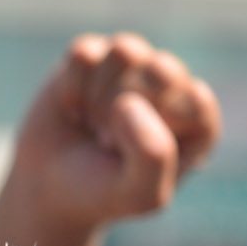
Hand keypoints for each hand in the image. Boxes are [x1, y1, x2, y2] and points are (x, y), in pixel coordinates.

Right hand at [0, 33, 219, 245]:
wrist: (47, 191)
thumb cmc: (101, 194)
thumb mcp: (139, 194)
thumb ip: (154, 155)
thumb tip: (128, 101)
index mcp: (199, 121)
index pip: (194, 101)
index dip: (152, 131)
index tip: (130, 160)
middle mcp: (173, 86)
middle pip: (161, 70)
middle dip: (124, 112)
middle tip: (107, 144)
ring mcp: (133, 66)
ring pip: (125, 50)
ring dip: (99, 96)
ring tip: (92, 123)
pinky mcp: (94, 55)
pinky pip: (85, 53)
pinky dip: (71, 86)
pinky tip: (73, 109)